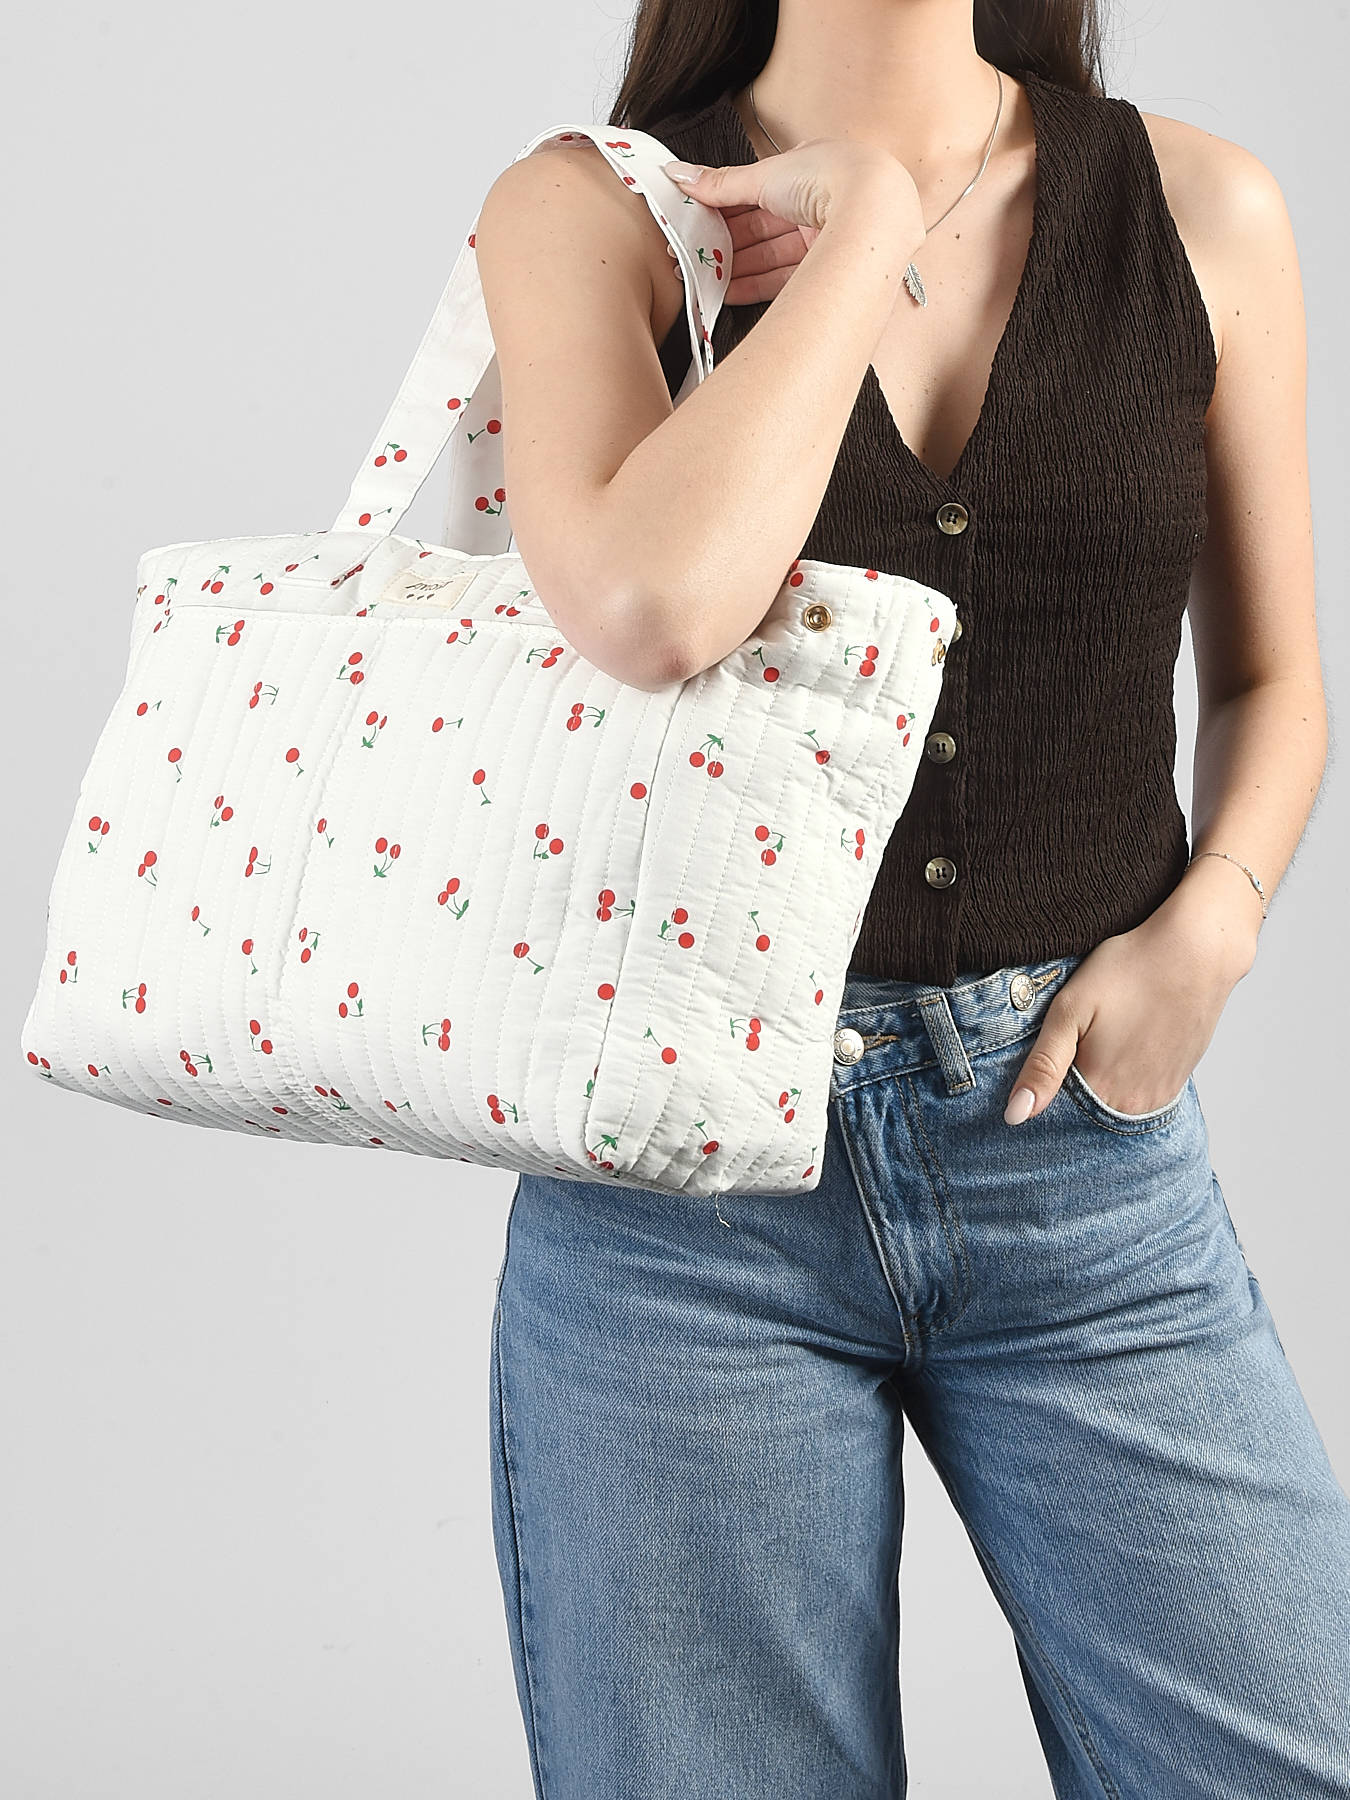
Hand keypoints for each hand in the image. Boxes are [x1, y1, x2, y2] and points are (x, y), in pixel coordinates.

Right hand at [662, 141, 922, 308]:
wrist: (874, 211)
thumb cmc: (827, 177)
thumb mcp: (765, 175)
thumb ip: (720, 183)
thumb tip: (676, 174)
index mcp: (807, 168)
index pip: (756, 191)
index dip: (723, 207)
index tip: (694, 223)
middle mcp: (817, 202)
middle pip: (761, 226)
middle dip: (724, 242)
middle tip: (688, 257)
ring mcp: (823, 237)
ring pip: (770, 254)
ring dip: (735, 267)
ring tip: (700, 279)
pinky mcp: (826, 267)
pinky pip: (784, 277)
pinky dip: (755, 285)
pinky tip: (727, 293)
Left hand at [1002, 901, 1255, 1125]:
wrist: (1196, 952)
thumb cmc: (1128, 970)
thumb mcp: (1070, 1010)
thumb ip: (1042, 1066)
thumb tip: (1015, 1116)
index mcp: (1100, 1089)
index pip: (1055, 1114)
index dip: (1042, 1089)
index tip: (1046, 1059)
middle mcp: (1132, 1104)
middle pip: (1085, 1113)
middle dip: (1069, 1090)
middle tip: (1080, 1039)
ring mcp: (1159, 1096)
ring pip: (1113, 1105)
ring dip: (1099, 1085)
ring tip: (1104, 1040)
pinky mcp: (1177, 1083)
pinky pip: (1140, 1095)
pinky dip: (1125, 1080)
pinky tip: (1124, 1047)